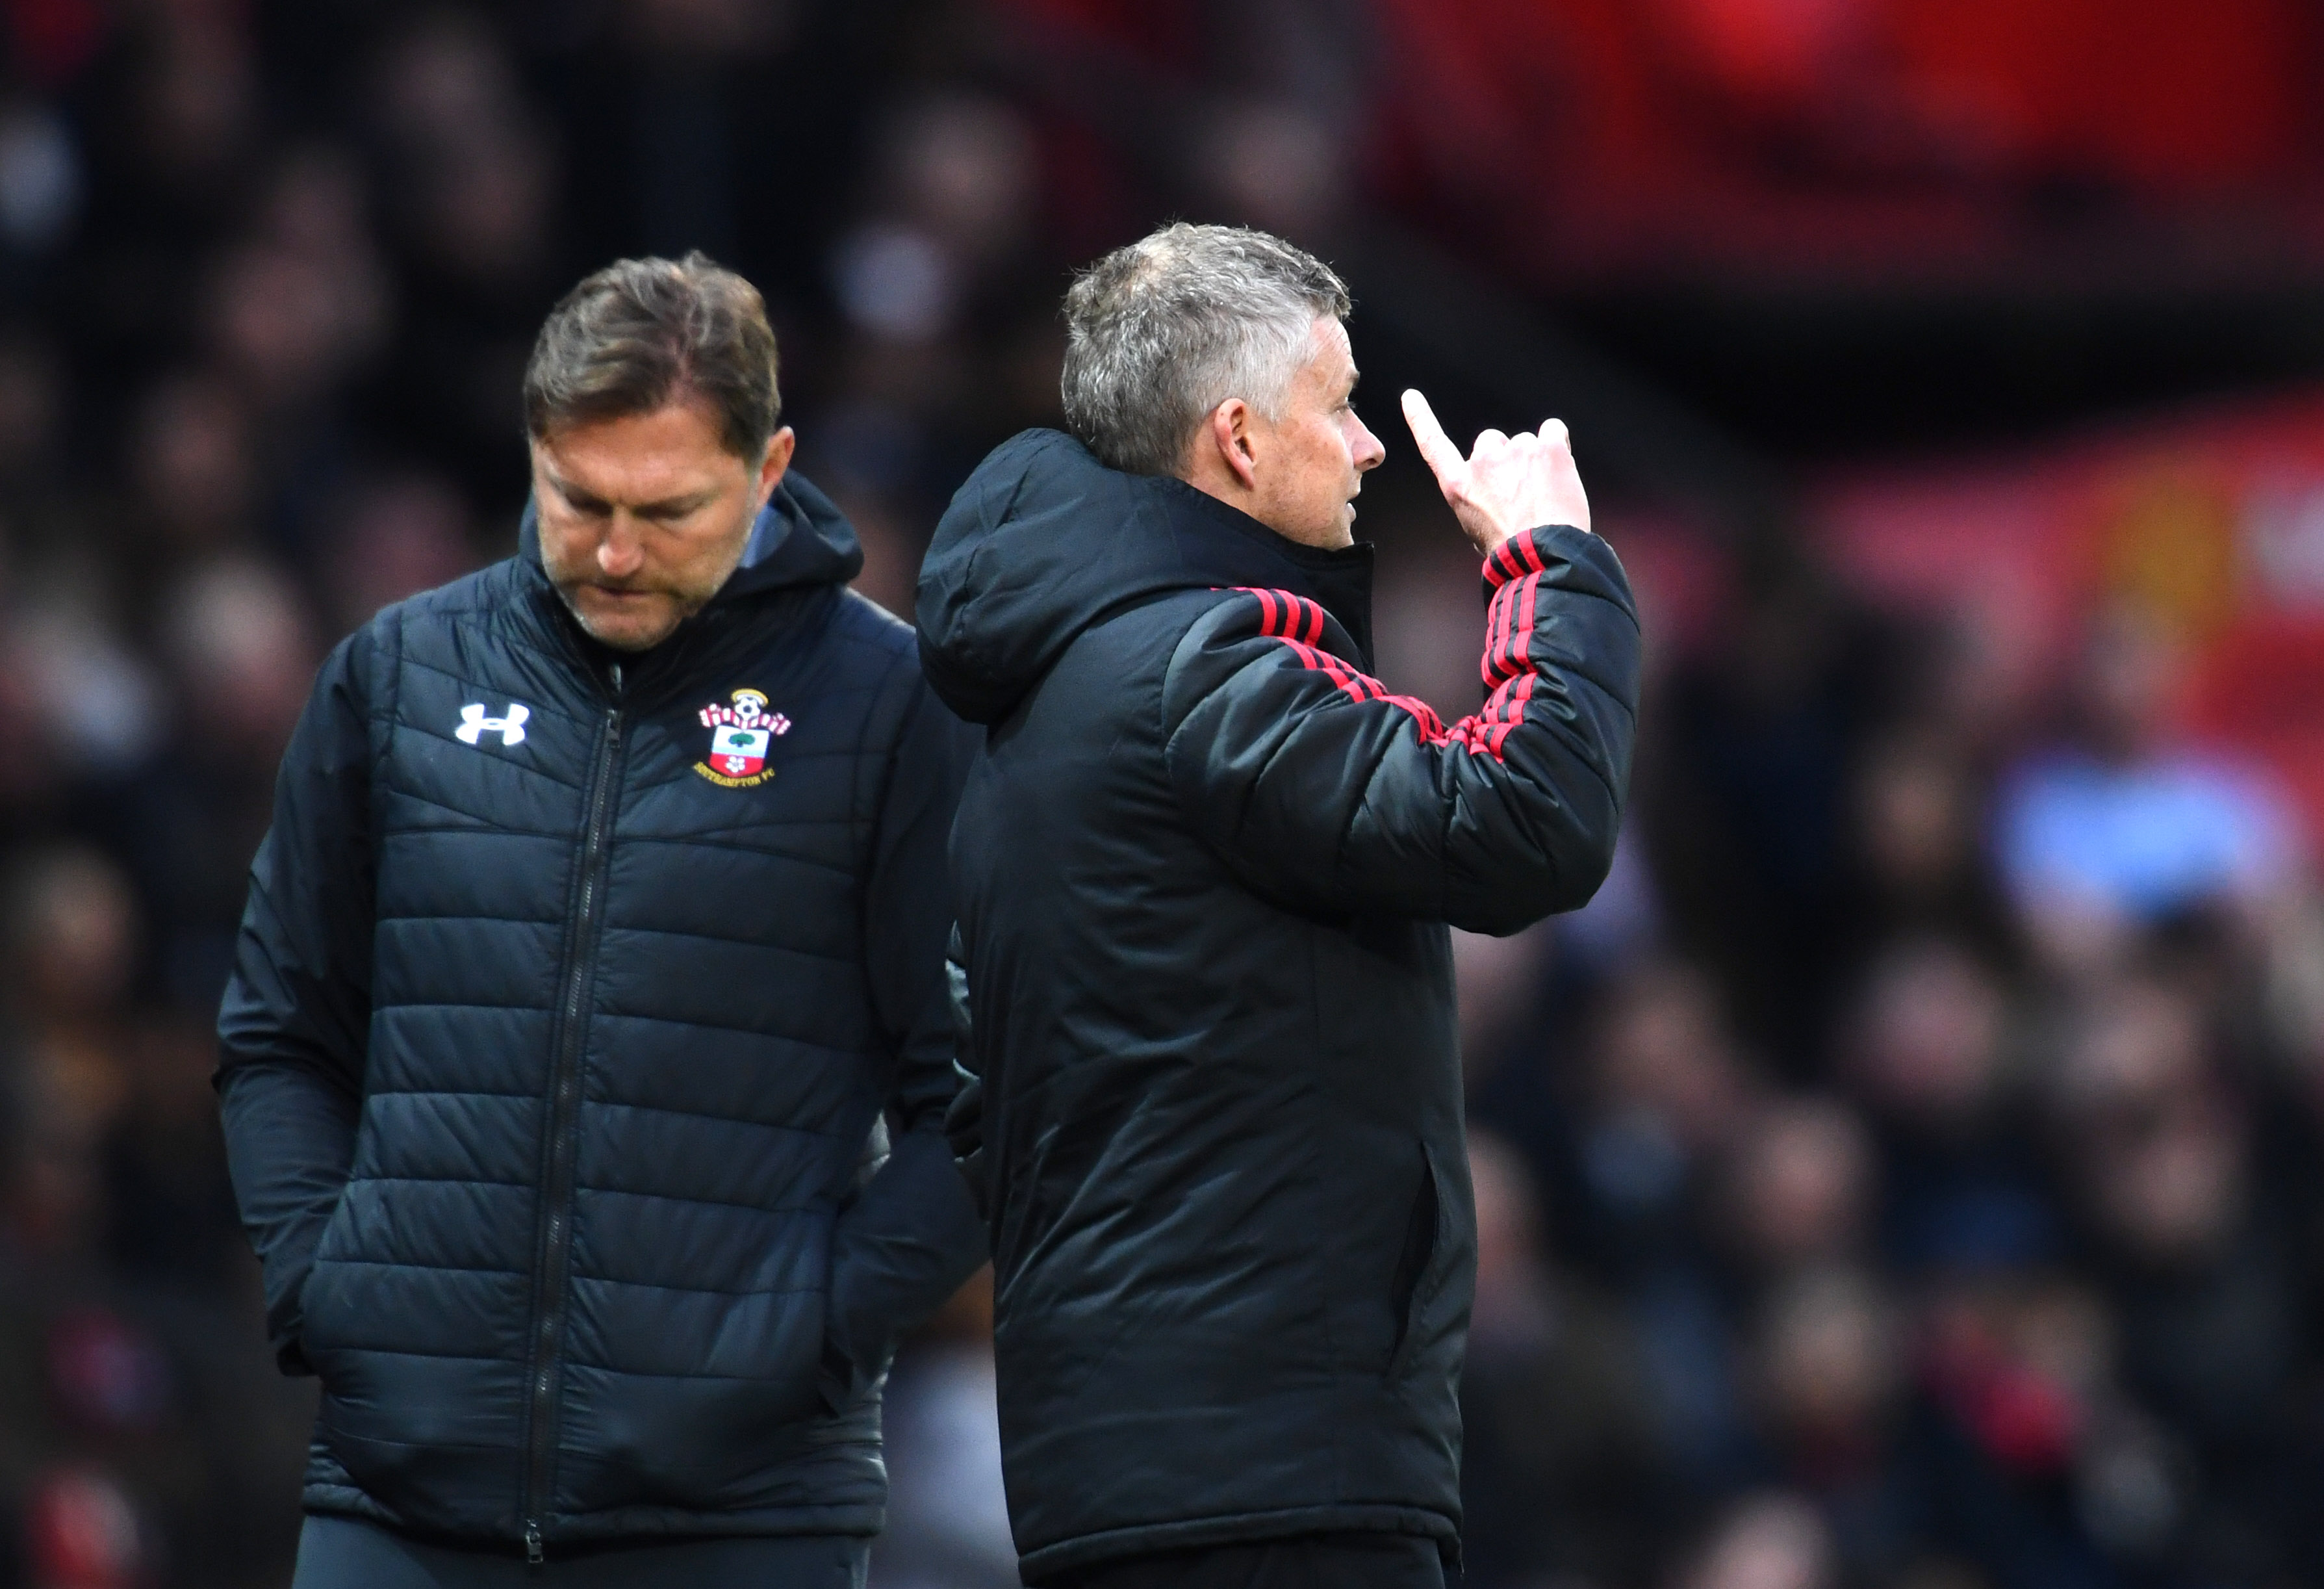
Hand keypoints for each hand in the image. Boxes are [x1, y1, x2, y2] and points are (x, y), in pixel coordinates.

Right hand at [1402, 389, 1591, 555]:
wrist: (1542, 555)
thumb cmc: (1510, 551)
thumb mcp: (1476, 529)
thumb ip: (1477, 499)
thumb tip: (1495, 493)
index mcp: (1459, 485)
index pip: (1433, 444)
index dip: (1420, 419)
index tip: (1411, 397)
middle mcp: (1482, 461)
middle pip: (1492, 442)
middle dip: (1505, 460)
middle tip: (1522, 491)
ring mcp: (1515, 450)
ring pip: (1526, 442)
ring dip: (1535, 461)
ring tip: (1545, 496)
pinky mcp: (1547, 447)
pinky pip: (1553, 429)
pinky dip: (1558, 443)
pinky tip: (1560, 469)